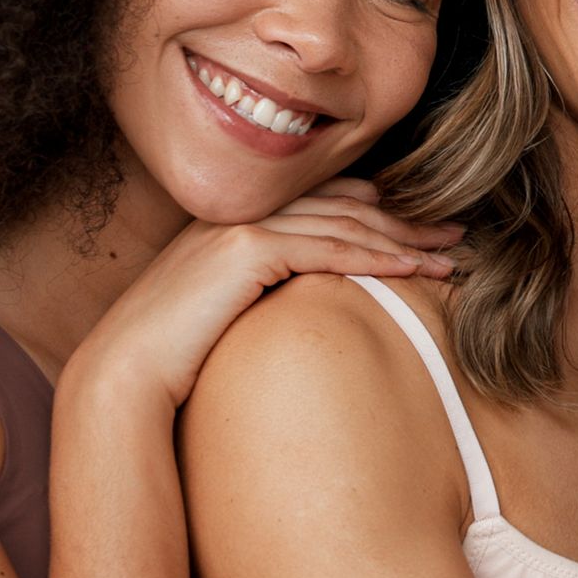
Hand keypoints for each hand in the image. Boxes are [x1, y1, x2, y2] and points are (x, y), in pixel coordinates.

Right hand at [72, 177, 461, 408]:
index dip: (380, 213)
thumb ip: (267, 292)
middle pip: (343, 207)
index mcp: (239, 222)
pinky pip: (327, 248)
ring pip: (343, 225)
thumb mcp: (230, 313)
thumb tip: (315, 301)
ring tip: (449, 258)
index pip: (324, 202)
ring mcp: (242, 225)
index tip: (422, 232)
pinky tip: (412, 270)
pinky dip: (375, 257)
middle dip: (405, 223)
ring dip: (404, 242)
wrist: (123, 375)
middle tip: (454, 236)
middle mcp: (241, 213)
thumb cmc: (174, 359)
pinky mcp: (246, 249)